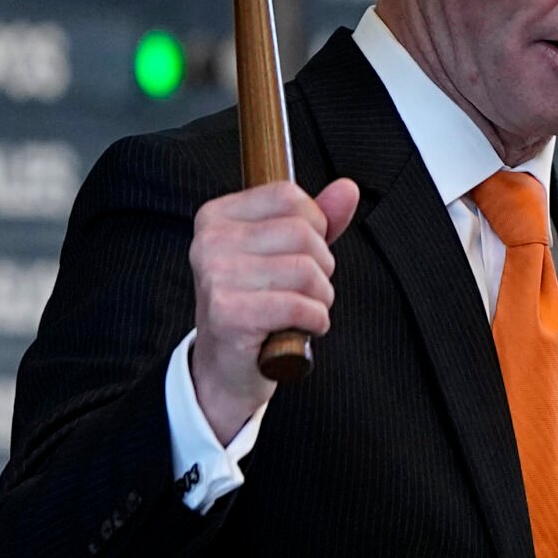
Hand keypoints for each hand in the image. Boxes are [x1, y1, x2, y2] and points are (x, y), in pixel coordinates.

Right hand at [187, 178, 360, 440]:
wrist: (226, 369)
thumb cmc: (257, 305)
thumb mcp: (285, 255)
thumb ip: (317, 220)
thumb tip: (348, 188)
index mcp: (216, 217)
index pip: (288, 196)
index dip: (314, 226)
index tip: (302, 254)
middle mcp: (209, 241)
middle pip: (303, 233)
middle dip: (321, 267)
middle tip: (303, 291)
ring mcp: (215, 276)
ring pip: (306, 270)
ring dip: (320, 298)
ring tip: (301, 311)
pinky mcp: (228, 313)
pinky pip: (299, 305)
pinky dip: (314, 320)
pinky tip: (300, 329)